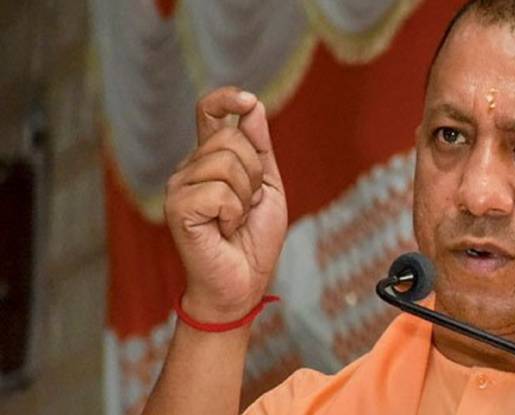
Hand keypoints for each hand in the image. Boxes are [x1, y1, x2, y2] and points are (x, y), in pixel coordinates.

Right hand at [164, 87, 287, 321]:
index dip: (225, 99)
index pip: (208, 113)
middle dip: (254, 175)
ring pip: (228, 164)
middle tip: (246, 207)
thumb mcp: (267, 187)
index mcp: (210, 160)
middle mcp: (189, 168)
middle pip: (232, 139)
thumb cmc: (253, 240)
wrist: (242, 283)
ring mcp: (179, 186)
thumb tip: (253, 106)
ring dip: (245, 198)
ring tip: (234, 220)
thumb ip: (260, 149)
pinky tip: (223, 230)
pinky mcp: (177, 207)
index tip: (246, 100)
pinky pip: (220, 192)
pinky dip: (233, 214)